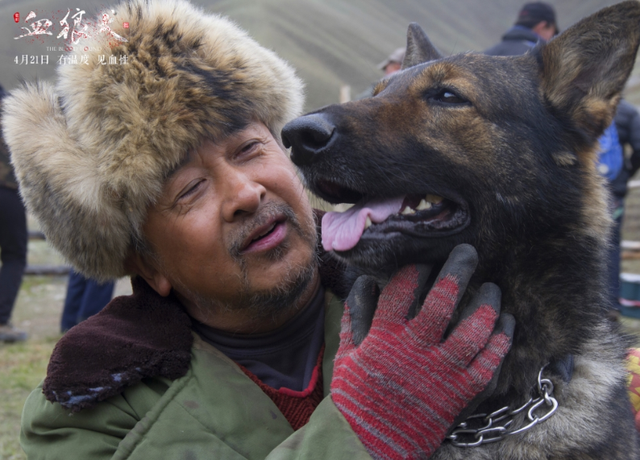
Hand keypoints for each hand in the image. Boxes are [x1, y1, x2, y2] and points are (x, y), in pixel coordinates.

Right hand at [331, 244, 514, 458]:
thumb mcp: (348, 355)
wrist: (371, 447)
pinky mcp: (460, 393)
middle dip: (458, 269)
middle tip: (468, 252)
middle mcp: (415, 349)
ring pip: (473, 329)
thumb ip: (357, 317)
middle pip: (443, 299)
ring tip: (492, 288)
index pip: (404, 289)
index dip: (416, 267)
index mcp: (384, 336)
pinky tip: (506, 324)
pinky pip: (488, 363)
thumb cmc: (357, 398)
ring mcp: (441, 372)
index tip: (425, 258)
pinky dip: (500, 341)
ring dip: (487, 305)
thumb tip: (366, 283)